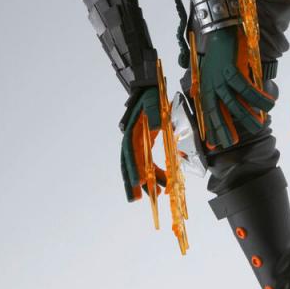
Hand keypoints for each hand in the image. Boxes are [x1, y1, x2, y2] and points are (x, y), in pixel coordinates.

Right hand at [119, 86, 166, 201]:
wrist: (149, 89)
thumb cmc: (151, 96)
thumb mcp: (153, 101)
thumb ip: (154, 113)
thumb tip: (156, 126)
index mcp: (133, 132)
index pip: (131, 153)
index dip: (133, 169)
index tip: (138, 183)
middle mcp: (132, 139)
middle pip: (129, 164)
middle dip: (131, 182)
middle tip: (136, 199)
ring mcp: (137, 143)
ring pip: (136, 167)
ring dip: (141, 182)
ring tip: (150, 197)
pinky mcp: (143, 144)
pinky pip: (146, 162)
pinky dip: (152, 174)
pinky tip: (161, 183)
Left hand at [198, 25, 275, 150]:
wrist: (222, 30)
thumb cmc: (221, 52)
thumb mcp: (215, 72)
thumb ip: (218, 88)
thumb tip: (228, 102)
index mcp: (206, 86)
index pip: (207, 111)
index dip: (211, 128)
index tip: (214, 145)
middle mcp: (211, 84)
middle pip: (218, 111)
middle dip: (225, 128)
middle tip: (234, 142)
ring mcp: (220, 77)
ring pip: (234, 102)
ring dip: (247, 115)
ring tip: (258, 125)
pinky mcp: (232, 69)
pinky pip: (246, 88)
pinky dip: (257, 97)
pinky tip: (267, 104)